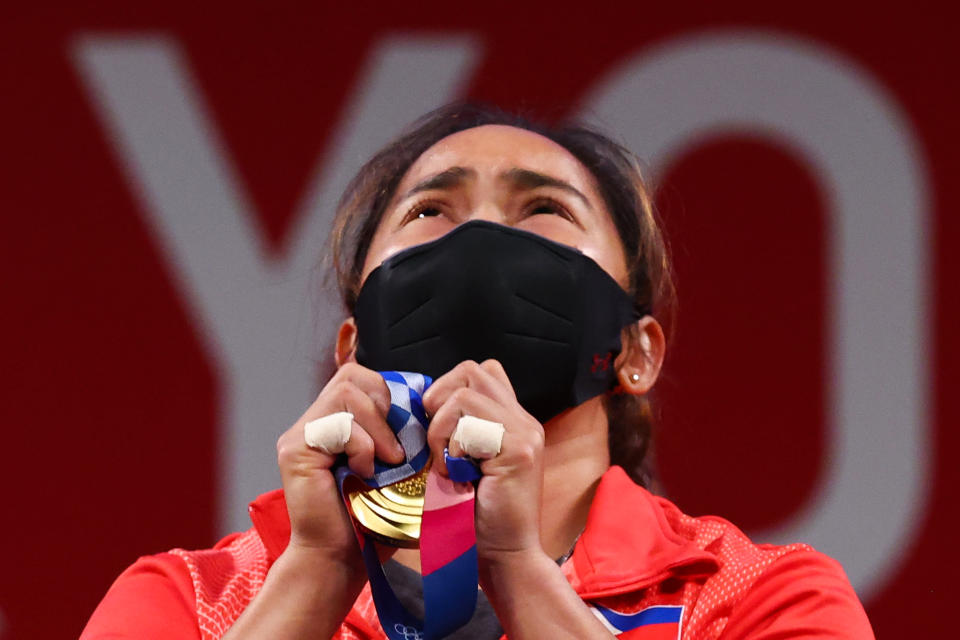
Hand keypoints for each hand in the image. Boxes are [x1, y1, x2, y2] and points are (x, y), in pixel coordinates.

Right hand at [275, 363, 403, 560]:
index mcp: (336, 421)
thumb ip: (400, 431)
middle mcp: (313, 422)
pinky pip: (336, 423)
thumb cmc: (373, 517)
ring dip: (376, 426)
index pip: (361, 376)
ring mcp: (300, 434)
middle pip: (352, 375)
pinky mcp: (295, 450)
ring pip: (346, 392)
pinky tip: (364, 471)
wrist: (342, 559)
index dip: (390, 392)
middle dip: (384, 404)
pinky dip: (360, 444)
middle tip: (397, 447)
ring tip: (385, 461)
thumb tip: (426, 397)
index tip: (410, 426)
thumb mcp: (396, 464)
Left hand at [422, 359, 545, 559]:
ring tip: (444, 459)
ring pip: (466, 392)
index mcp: (514, 422)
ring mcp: (525, 433)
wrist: (505, 558)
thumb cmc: (477, 518)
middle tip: (433, 437)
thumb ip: (459, 432)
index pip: (482, 372)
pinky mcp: (519, 450)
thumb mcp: (465, 464)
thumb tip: (423, 404)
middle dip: (439, 396)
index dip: (449, 387)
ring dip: (442, 425)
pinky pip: (470, 422)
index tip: (434, 422)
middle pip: (472, 370)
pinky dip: (451, 443)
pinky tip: (454, 471)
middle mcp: (524, 421)